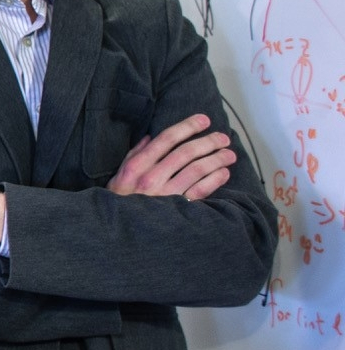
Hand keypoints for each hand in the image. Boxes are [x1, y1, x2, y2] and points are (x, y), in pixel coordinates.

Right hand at [107, 113, 235, 200]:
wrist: (120, 229)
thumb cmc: (121, 200)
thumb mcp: (121, 174)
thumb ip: (135, 154)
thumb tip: (150, 137)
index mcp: (137, 165)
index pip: (166, 139)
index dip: (188, 126)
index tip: (204, 120)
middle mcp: (152, 177)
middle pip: (186, 152)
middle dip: (208, 141)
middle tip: (223, 138)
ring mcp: (166, 194)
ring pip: (197, 169)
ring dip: (217, 159)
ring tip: (229, 154)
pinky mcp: (177, 209)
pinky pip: (201, 190)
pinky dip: (215, 179)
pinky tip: (223, 172)